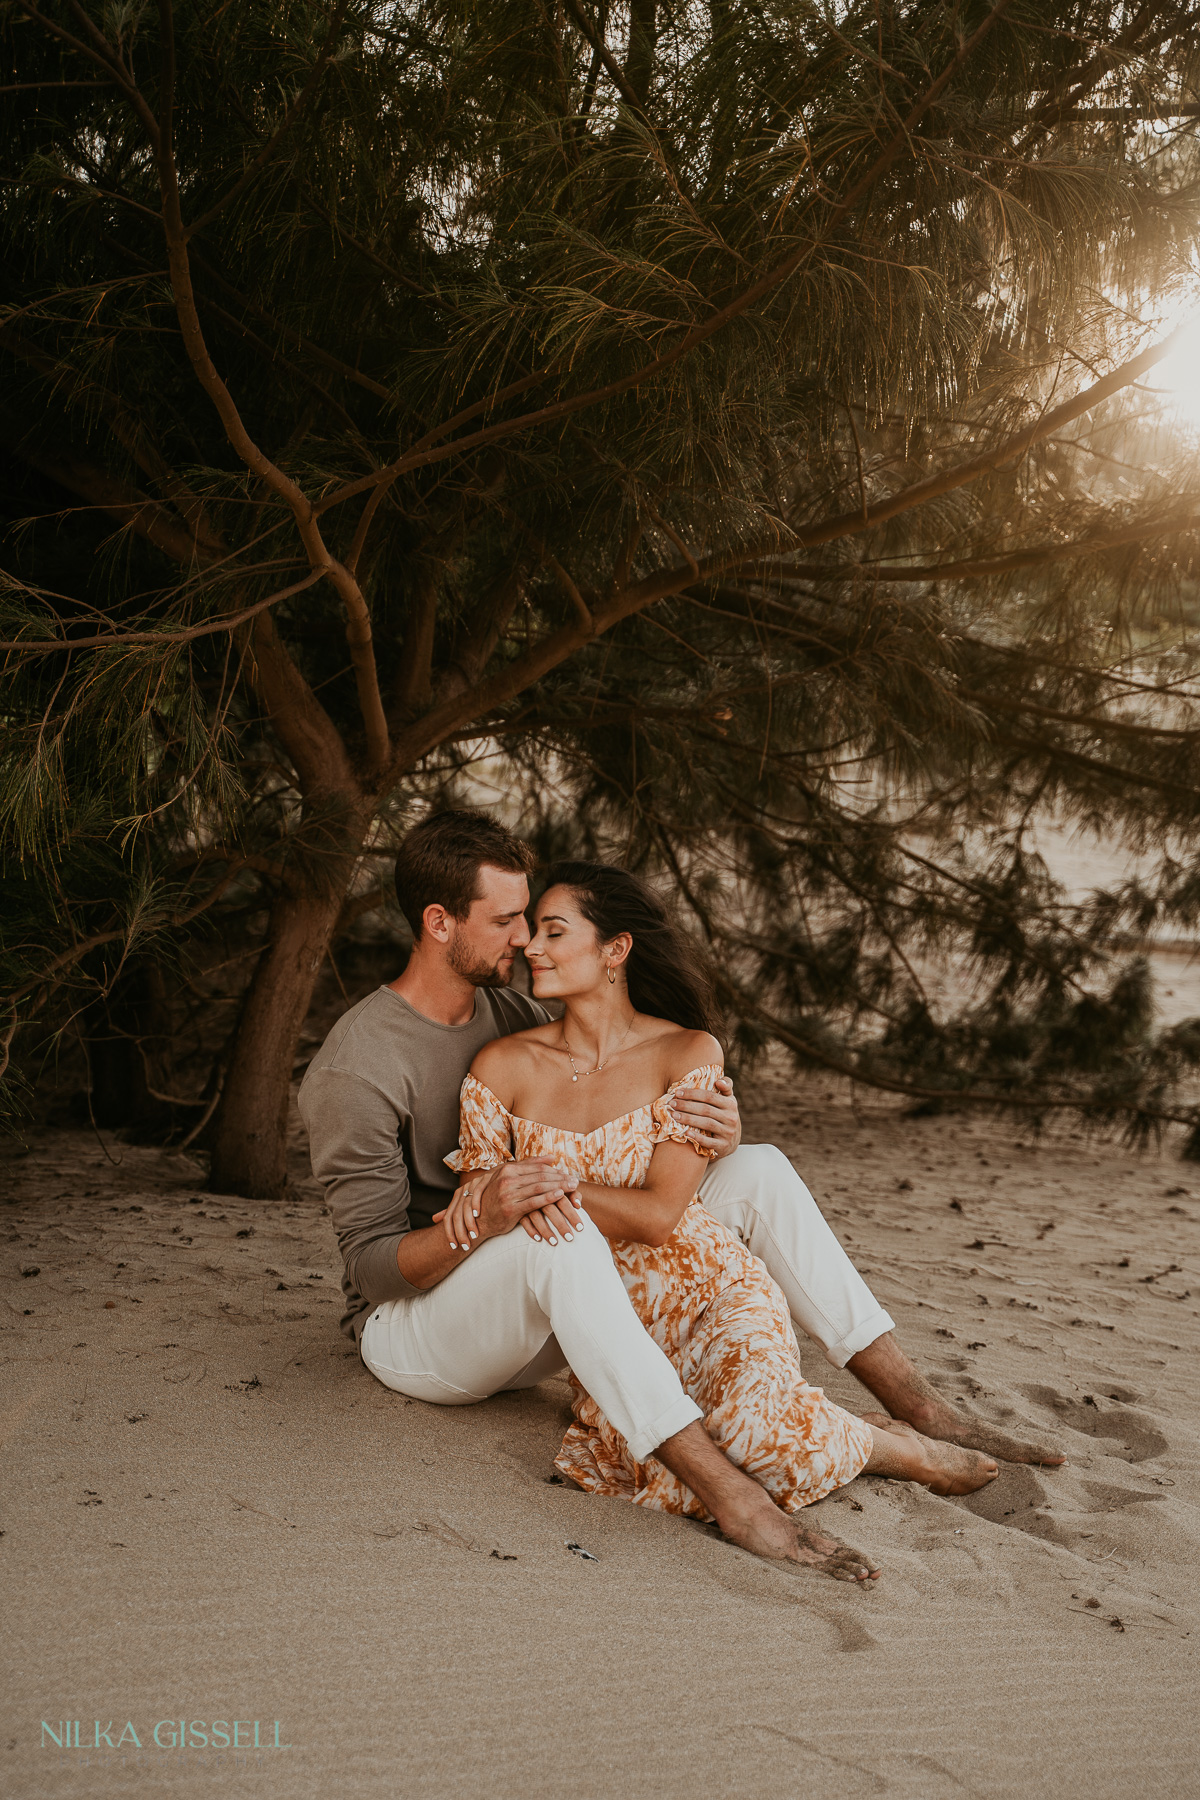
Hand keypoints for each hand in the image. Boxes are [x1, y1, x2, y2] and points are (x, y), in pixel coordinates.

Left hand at [433, 1177, 485, 1252]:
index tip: (454, 1247)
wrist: (501, 1173)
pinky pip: (477, 1192)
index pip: (448, 1217)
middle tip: (465, 1246)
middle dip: (460, 1232)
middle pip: (456, 1215)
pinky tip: (478, 1215)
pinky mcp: (485, 1179)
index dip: (449, 1233)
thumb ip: (453, 1210)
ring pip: (465, 1206)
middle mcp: (463, 1190)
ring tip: (474, 1236)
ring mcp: (473, 1184)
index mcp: (457, 1197)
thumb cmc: (486, 1191)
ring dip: (469, 1222)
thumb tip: (434, 1219)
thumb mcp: (468, 1200)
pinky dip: (476, 1204)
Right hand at [451, 1159, 582, 1249]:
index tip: (569, 1175)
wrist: (480, 1220)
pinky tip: (560, 1196)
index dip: (556, 1172)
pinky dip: (548, 1198)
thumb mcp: (511, 1179)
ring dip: (559, 1188)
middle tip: (576, 1182)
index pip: (538, 1168)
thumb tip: (552, 1157)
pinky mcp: (510, 1208)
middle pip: (541, 1176)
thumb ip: (531, 1166)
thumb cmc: (498, 1199)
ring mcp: (507, 1193)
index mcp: (508, 1170)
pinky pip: (533, 1202)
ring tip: (573, 1189)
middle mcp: (507, 1179)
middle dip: (561, 1179)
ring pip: (539, 1188)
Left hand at [669, 1075, 739, 1156]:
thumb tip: (718, 1081)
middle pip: (706, 1109)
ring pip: (706, 1124)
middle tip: (672, 1103)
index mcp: (731, 1104)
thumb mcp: (728, 1101)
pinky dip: (697, 1137)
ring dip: (688, 1119)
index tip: (677, 1092)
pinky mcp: (723, 1146)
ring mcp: (728, 1132)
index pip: (710, 1096)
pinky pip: (709, 1142)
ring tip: (674, 1115)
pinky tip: (686, 1132)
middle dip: (687, 1105)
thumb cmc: (724, 1115)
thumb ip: (725, 1087)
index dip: (692, 1094)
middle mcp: (731, 1118)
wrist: (732, 1141)